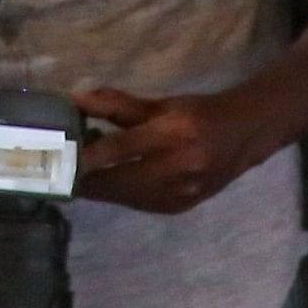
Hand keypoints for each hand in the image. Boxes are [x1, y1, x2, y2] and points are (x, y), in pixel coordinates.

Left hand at [73, 87, 280, 214]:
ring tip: (81, 175)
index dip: (89, 156)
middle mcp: (179, 167)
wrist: (245, 137)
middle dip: (88, 179)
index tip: (62, 156)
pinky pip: (139, 204)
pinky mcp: (180, 207)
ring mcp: (182, 192)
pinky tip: (109, 183)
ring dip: (101, 188)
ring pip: (127, 197)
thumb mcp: (161, 104)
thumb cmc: (199, 114)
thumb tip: (77, 100)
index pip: (122, 148)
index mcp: (175, 133)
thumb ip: (118, 105)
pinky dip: (121, 194)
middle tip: (62, 171)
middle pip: (120, 181)